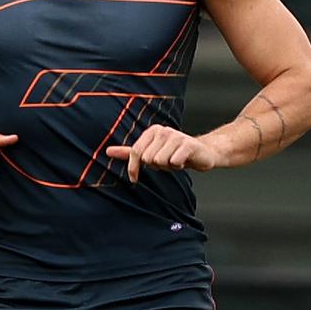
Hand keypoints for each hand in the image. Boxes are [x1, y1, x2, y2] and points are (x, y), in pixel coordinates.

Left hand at [106, 125, 220, 182]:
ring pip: (160, 161)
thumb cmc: (173, 154)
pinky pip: (174, 162)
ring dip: (168, 166)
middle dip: (156, 165)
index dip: (133, 168)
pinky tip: (184, 162)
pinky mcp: (188, 144)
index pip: (135, 152)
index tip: (134, 178)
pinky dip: (178, 166)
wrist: (203, 153)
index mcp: (152, 131)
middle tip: (167, 161)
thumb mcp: (150, 153)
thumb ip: (129, 152)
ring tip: (175, 161)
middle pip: (147, 158)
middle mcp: (163, 131)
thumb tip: (107, 151)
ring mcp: (176, 136)